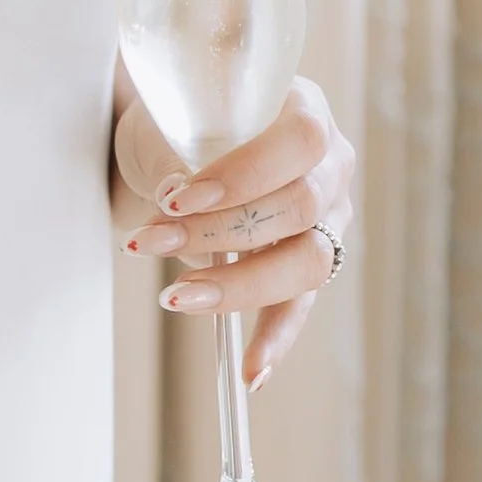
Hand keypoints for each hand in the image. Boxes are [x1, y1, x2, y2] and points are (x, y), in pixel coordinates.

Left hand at [110, 75, 353, 388]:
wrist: (177, 136)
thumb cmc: (181, 118)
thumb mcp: (175, 115)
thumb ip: (181, 151)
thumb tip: (176, 193)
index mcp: (307, 108)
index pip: (300, 140)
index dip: (244, 173)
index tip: (176, 197)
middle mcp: (332, 164)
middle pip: (300, 205)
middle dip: (219, 230)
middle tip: (149, 242)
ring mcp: (331, 217)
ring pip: (307, 262)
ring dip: (238, 285)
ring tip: (175, 297)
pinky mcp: (312, 262)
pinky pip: (300, 305)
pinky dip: (274, 339)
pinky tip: (251, 373)